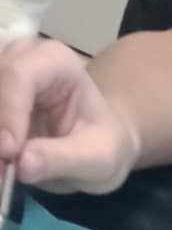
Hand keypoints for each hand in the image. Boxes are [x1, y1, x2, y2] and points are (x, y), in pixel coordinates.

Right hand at [0, 39, 140, 192]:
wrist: (95, 145)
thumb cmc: (103, 145)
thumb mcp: (98, 159)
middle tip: (1, 173)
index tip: (8, 153)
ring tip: (2, 174)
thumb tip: (22, 165)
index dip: (7, 114)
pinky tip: (1, 169)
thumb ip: (62, 159)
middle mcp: (20, 55)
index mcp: (55, 60)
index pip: (19, 76)